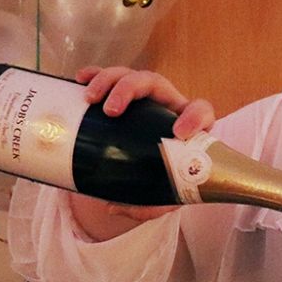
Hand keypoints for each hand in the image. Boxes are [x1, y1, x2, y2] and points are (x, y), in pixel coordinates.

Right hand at [69, 66, 217, 232]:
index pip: (201, 112)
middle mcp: (167, 106)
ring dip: (109, 81)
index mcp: (188, 127)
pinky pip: (109, 77)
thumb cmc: (162, 182)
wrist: (150, 173)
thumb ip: (148, 206)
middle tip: (110, 111)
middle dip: (130, 90)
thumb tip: (114, 205)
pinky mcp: (123, 95)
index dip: (194, 118)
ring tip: (90, 99)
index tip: (179, 132)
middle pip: (155, 82)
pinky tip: (80, 80)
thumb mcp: (161, 198)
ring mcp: (145, 97)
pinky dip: (95, 74)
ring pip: (130, 76)